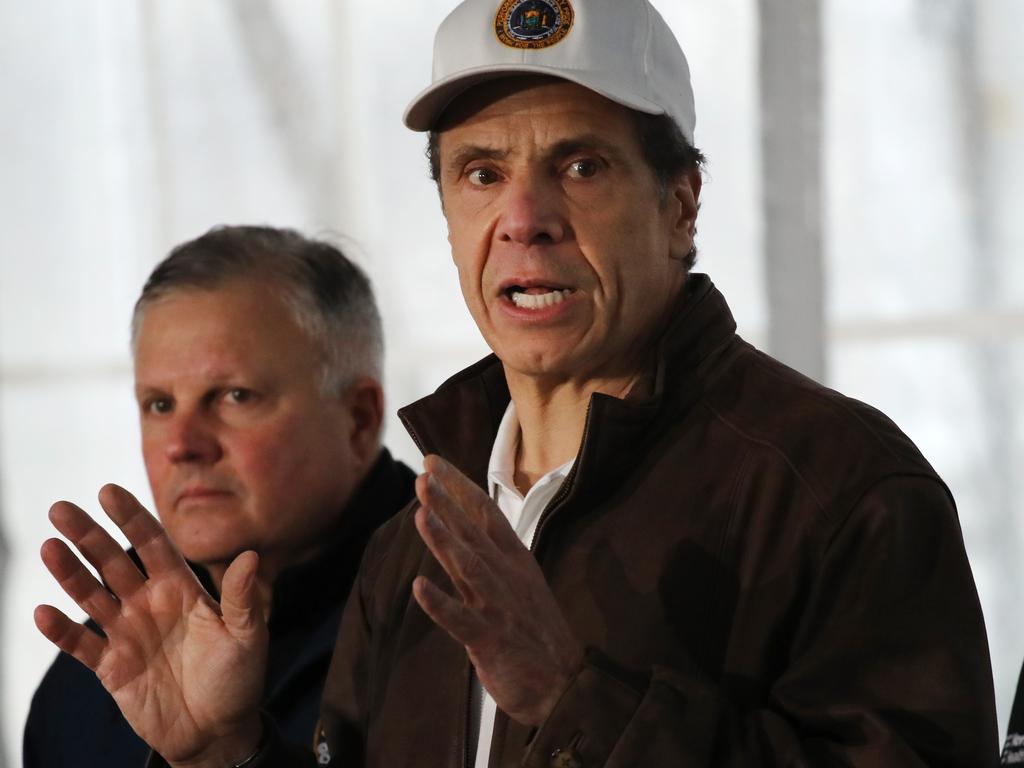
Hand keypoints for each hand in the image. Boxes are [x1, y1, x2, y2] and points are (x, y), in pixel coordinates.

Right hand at [34, 484, 266, 767]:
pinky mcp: (111, 667)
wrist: (218, 730)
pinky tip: (45, 613)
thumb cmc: (239, 677)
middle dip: (89, 535)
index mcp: (182, 588)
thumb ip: (243, 598)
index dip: (131, 517)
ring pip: (91, 596)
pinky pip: (82, 645)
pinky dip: (63, 631)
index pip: (153, 543)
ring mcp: (127, 633)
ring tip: (49, 547)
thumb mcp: (248, 635)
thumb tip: (251, 555)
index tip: (108, 490)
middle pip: (113, 562)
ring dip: (69, 573)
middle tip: (61, 509)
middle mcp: (149, 603)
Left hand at [412, 455, 583, 726]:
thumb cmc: (535, 631)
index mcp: (514, 560)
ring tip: (421, 513)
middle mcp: (507, 577)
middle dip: (448, 502)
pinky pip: (461, 620)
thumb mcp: (520, 582)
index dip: (458, 486)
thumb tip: (463, 525)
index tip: (433, 462)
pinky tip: (419, 587)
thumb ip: (490, 556)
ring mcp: (499, 607)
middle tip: (423, 474)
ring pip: (468, 567)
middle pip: (474, 533)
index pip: (485, 513)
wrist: (565, 686)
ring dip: (444, 540)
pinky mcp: (490, 640)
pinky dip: (440, 604)